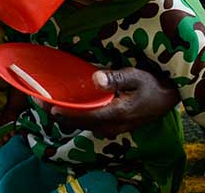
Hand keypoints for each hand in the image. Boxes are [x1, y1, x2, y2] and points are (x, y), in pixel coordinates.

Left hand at [48, 68, 178, 136]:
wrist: (168, 98)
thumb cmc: (154, 85)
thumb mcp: (138, 77)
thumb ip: (117, 78)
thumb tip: (96, 78)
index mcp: (115, 114)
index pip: (82, 116)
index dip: (61, 111)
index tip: (44, 103)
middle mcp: (109, 125)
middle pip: (76, 123)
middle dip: (55, 112)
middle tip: (35, 98)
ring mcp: (109, 127)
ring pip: (79, 123)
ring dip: (62, 113)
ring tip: (44, 99)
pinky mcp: (109, 124)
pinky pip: (86, 121)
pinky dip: (72, 113)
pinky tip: (63, 101)